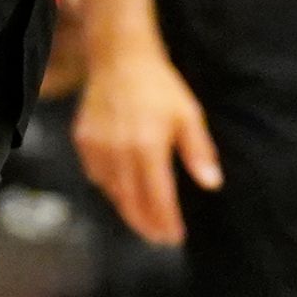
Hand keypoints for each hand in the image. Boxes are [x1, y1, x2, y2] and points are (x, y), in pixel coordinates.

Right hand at [75, 36, 219, 247]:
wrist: (120, 57)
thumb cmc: (160, 85)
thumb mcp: (188, 113)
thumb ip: (199, 151)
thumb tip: (213, 184)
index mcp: (149, 147)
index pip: (158, 199)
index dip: (167, 222)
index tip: (176, 238)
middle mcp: (120, 152)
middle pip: (132, 203)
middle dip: (147, 226)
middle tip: (160, 239)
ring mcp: (98, 148)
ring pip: (113, 193)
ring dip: (129, 211)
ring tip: (144, 221)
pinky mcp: (83, 142)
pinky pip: (96, 177)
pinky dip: (110, 189)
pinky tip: (123, 192)